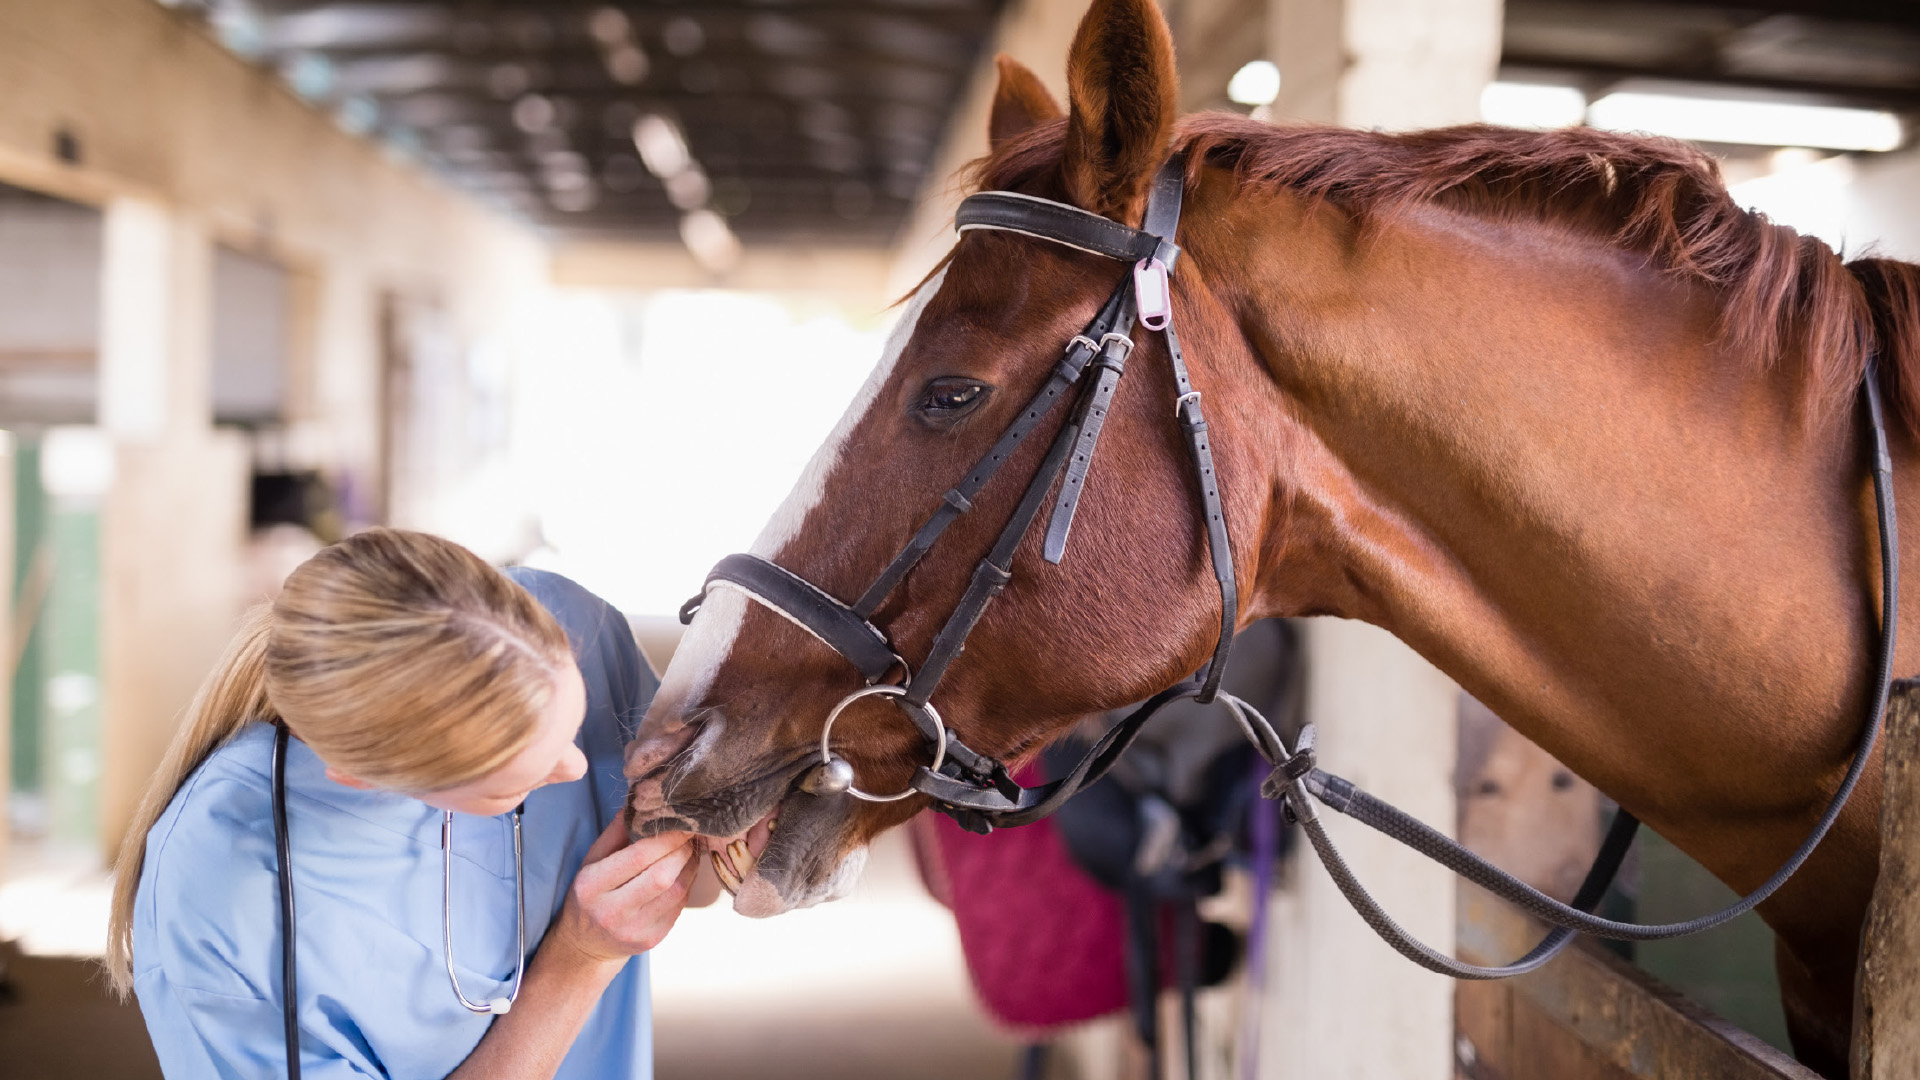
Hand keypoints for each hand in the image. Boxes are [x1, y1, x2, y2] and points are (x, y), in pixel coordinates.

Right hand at [552, 819, 697, 964]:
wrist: (586, 945)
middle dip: (682, 850)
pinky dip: (687, 884)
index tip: (682, 822)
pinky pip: (679, 906)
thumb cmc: (590, 894)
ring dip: (690, 866)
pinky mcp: (652, 940)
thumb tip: (640, 802)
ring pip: (677, 892)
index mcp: (592, 886)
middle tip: (689, 834)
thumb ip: (615, 832)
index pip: (638, 857)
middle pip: (662, 876)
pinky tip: (683, 872)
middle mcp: (611, 912)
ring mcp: (634, 930)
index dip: (666, 837)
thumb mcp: (591, 861)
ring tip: (689, 850)